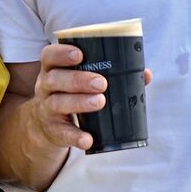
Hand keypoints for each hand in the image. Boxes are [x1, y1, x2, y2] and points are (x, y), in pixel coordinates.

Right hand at [29, 44, 152, 151]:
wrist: (48, 124)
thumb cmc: (72, 93)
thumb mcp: (82, 80)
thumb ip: (112, 74)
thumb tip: (145, 74)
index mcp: (53, 68)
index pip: (49, 55)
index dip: (62, 53)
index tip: (80, 54)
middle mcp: (45, 86)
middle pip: (56, 79)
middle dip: (78, 79)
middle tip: (101, 83)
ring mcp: (46, 108)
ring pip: (58, 103)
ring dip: (79, 102)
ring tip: (100, 101)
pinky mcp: (53, 130)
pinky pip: (62, 133)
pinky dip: (76, 136)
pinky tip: (88, 138)